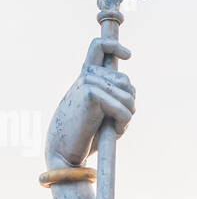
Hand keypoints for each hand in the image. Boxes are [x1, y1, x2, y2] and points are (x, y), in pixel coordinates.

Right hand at [45, 38, 134, 167]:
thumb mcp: (104, 111)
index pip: (99, 47)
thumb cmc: (87, 134)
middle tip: (117, 121)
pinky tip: (113, 131)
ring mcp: (88, 82)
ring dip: (128, 115)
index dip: (115, 47)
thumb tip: (130, 87)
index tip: (128, 56)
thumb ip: (116, 95)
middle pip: (127, 82)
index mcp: (87, 76)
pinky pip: (124, 110)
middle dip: (129, 103)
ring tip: (114, 126)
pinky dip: (124, 124)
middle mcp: (87, 75)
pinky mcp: (91, 94)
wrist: (65, 151)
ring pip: (129, 96)